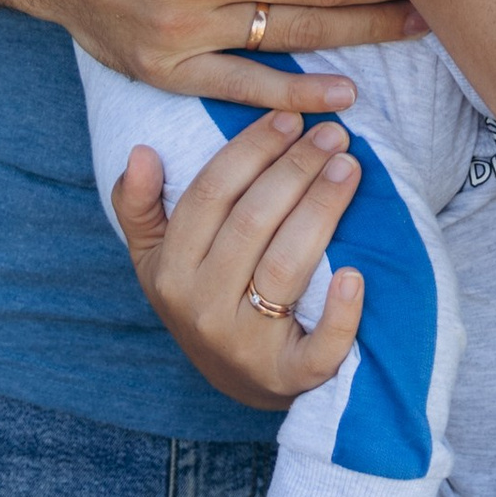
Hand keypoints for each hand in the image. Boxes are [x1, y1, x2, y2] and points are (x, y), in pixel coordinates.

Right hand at [110, 120, 369, 407]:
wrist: (242, 380)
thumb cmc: (205, 298)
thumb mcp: (158, 258)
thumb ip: (139, 206)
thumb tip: (141, 152)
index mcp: (170, 272)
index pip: (212, 195)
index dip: (252, 149)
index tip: (289, 117)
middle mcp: (203, 307)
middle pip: (253, 222)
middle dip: (296, 169)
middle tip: (333, 133)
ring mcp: (246, 345)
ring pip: (286, 266)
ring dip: (322, 210)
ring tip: (349, 168)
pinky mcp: (289, 378)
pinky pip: (319, 348)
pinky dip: (340, 314)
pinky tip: (356, 274)